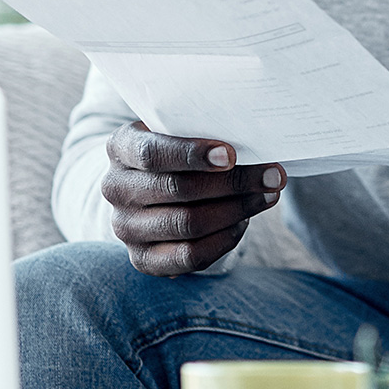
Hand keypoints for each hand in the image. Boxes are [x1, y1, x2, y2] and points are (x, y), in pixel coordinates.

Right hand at [100, 122, 284, 276]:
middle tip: (272, 176)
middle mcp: (116, 188)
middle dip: (233, 183)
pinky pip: (190, 256)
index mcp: (120, 147)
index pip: (153, 153)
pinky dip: (224, 239)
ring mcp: (126, 227)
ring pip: (189, 223)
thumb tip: (253, 142)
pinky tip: (243, 222)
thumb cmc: (173, 150)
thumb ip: (201, 130)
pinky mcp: (143, 258)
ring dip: (237, 210)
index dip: (193, 155)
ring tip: (267, 196)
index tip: (231, 155)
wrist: (145, 186)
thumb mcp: (176, 130)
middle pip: (179, 189)